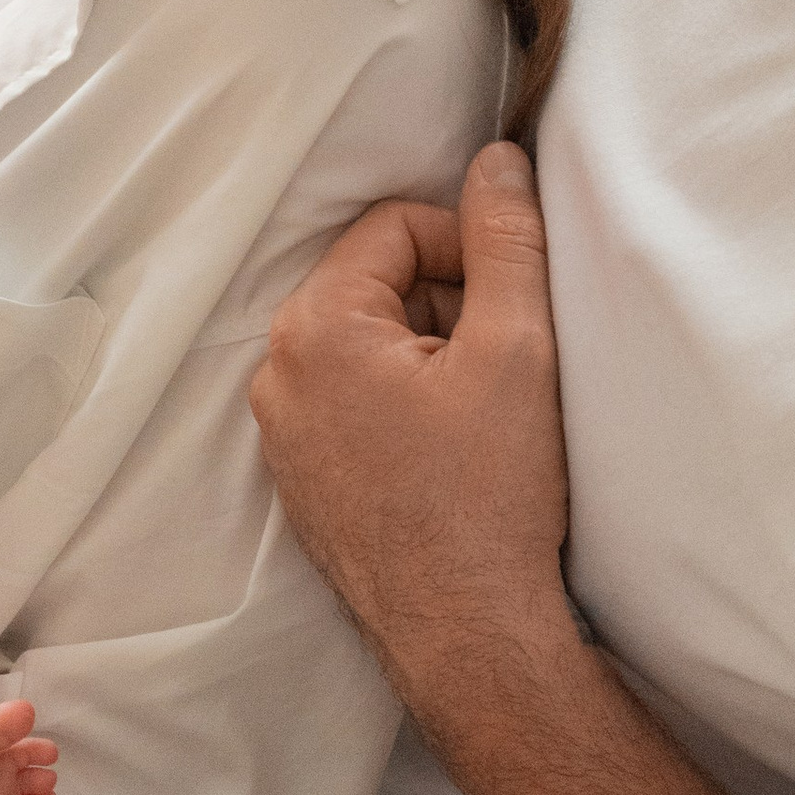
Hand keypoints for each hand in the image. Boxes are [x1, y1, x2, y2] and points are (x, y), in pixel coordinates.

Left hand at [250, 143, 575, 718]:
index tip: (516, 301)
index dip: (468, 246)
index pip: (393, 226)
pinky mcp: (302, 478)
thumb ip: (506, 238)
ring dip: (431, 354)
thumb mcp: (518, 348)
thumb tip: (497, 160)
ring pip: (367, 344)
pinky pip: (354, 403)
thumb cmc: (492, 494)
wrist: (469, 634)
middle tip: (507, 362)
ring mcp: (281, 432)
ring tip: (485, 413)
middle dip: (448, 302)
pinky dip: (406, 404)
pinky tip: (455, 452)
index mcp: (314, 328)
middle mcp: (276, 373)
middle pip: (374, 283)